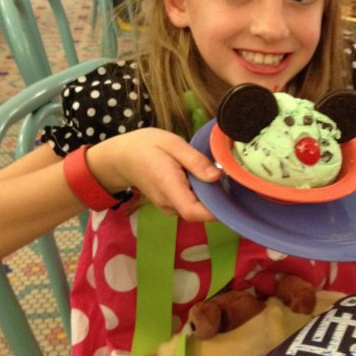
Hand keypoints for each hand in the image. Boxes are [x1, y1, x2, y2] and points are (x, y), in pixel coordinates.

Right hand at [86, 128, 221, 221]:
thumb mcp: (173, 144)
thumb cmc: (146, 146)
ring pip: (196, 208)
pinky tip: (203, 178)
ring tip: (217, 174)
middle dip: (217, 198)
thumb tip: (217, 176)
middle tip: (232, 179)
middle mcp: (168, 203)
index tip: (233, 198)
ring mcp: (168, 207)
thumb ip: (195, 161)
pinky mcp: (170, 205)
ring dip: (208, 195)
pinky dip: (200, 194)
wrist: (122, 157)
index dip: (215, 211)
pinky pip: (190, 204)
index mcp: (168, 186)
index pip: (193, 211)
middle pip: (199, 211)